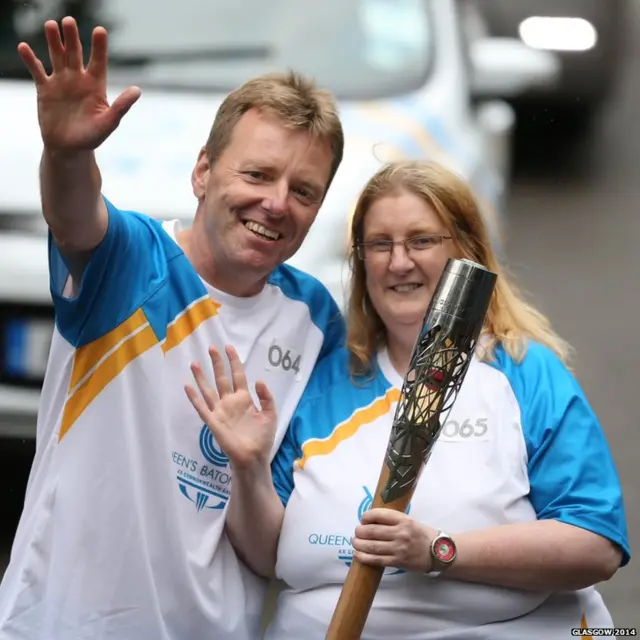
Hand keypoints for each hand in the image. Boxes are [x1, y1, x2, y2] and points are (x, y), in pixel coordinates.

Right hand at [17, 17, 140, 150]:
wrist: (69, 149)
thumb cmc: (92, 137)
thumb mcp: (109, 122)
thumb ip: (121, 106)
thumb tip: (137, 90)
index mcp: (96, 85)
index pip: (99, 61)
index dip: (99, 46)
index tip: (100, 30)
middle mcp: (78, 79)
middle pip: (75, 53)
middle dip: (72, 37)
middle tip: (69, 21)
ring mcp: (61, 82)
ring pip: (57, 56)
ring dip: (54, 41)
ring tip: (51, 25)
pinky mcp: (45, 89)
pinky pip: (37, 71)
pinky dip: (30, 60)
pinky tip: (24, 47)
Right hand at [185, 345, 276, 470]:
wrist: (254, 458)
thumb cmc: (262, 437)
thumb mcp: (270, 414)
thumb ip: (266, 397)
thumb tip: (258, 380)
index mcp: (244, 398)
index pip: (238, 375)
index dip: (233, 361)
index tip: (229, 347)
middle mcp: (230, 402)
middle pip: (222, 378)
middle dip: (217, 363)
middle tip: (211, 348)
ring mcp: (220, 411)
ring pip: (208, 390)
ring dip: (201, 377)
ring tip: (194, 363)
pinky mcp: (213, 422)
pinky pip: (202, 408)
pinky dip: (194, 398)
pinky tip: (187, 386)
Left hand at [352, 508, 437, 572]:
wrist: (438, 552)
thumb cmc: (421, 534)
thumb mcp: (409, 521)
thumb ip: (392, 520)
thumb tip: (369, 520)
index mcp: (403, 520)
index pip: (379, 515)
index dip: (366, 516)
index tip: (363, 519)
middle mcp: (401, 533)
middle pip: (372, 531)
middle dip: (360, 531)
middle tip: (357, 532)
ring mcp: (399, 548)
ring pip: (372, 546)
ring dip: (359, 544)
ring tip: (355, 542)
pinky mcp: (398, 562)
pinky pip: (377, 560)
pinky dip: (364, 557)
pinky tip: (358, 554)